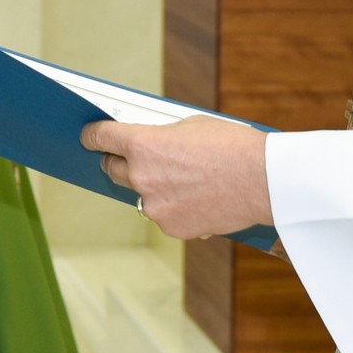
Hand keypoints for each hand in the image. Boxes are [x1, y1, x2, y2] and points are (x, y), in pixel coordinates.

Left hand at [80, 115, 270, 240]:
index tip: (88, 137)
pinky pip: (162, 214)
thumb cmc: (232, 146)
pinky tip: (196, 198)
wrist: (264, 180)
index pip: (100, 137)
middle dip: (120, 162)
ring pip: (139, 195)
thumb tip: (148, 143)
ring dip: (151, 187)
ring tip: (183, 180)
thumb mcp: (190, 126)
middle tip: (135, 158)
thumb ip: (161, 136)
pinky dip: (172, 207)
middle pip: (112, 169)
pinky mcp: (171, 227)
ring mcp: (154, 206)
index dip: (92, 135)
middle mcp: (141, 177)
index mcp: (143, 145)